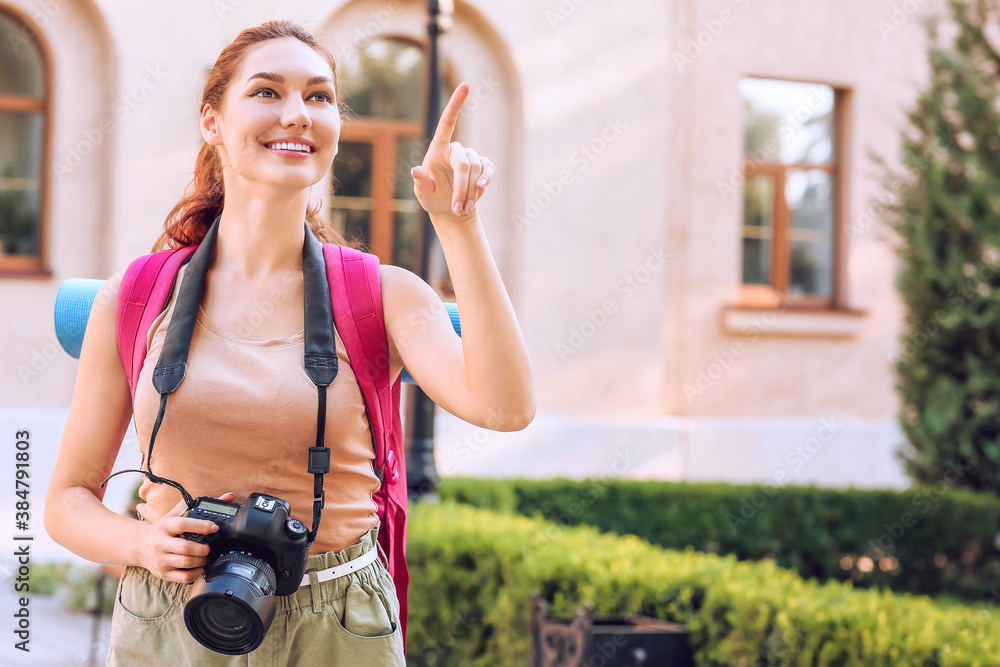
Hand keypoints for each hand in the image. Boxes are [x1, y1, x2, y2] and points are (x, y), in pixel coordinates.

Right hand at [133, 492, 233, 583]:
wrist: (139, 545)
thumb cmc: (162, 529)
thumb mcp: (175, 514)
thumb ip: (198, 504)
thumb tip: (228, 496)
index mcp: (165, 526)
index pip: (183, 525)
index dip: (201, 526)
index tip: (214, 527)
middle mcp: (160, 543)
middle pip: (185, 548)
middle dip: (203, 548)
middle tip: (209, 547)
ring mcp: (161, 560)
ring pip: (185, 563)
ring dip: (201, 560)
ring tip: (205, 556)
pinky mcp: (163, 573)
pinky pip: (183, 577)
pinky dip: (196, 573)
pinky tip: (200, 567)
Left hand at [411, 81, 494, 220]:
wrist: (450, 209)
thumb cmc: (433, 198)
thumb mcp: (423, 194)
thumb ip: (420, 183)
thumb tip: (416, 171)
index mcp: (438, 149)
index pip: (448, 122)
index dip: (456, 103)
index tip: (467, 85)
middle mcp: (455, 150)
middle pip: (465, 163)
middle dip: (462, 187)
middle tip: (458, 207)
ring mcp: (471, 157)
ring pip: (477, 169)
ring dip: (471, 191)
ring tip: (462, 208)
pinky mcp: (483, 167)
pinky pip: (488, 170)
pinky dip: (485, 181)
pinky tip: (480, 192)